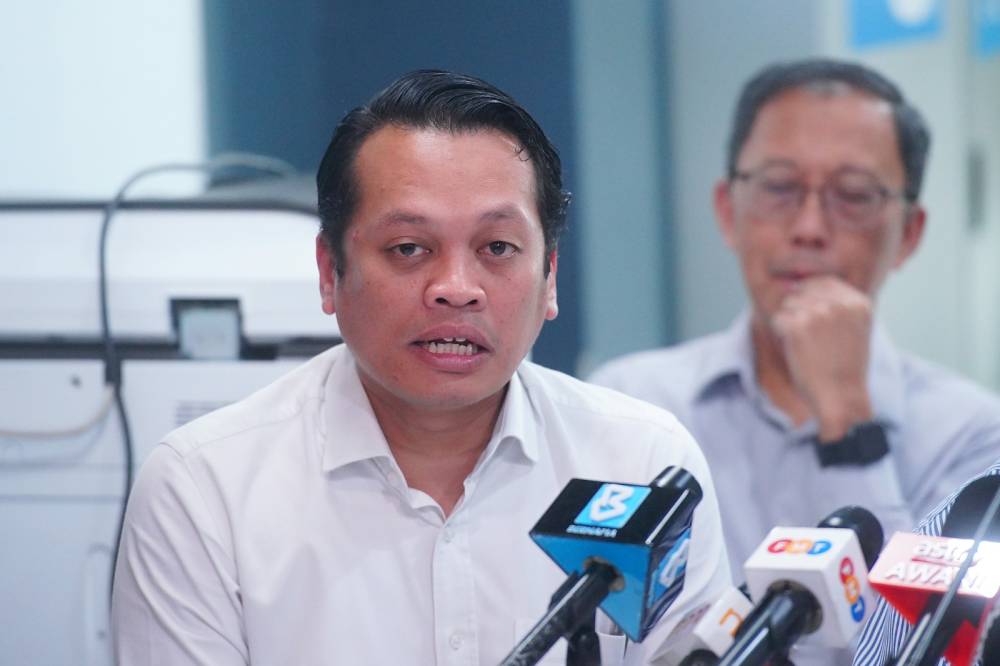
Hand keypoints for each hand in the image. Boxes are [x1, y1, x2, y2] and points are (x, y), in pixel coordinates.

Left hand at [771, 276, 873, 440]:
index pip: (823, 282)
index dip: (810, 298)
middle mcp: (840, 303)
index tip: (814, 323)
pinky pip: (778, 319)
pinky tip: (797, 351)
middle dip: (799, 311)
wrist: (841, 399)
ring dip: (790, 324)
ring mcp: (819, 312)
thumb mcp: (853, 329)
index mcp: (858, 302)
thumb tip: (799, 282)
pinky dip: (782, 335)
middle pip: (802, 291)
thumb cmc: (843, 368)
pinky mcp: (798, 325)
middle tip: (810, 339)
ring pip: (788, 304)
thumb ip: (835, 304)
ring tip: (807, 346)